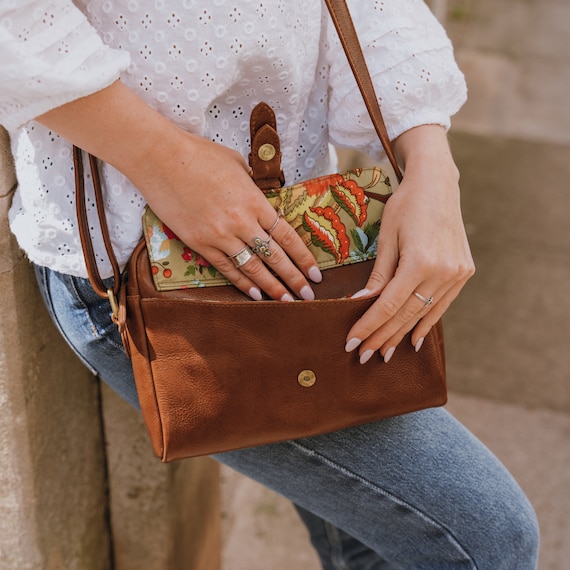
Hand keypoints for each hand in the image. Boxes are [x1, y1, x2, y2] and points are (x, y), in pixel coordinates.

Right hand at [38, 81, 321, 300]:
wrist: (160, 158)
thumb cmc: (200, 155)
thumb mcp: (238, 165)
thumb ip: (254, 187)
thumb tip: (261, 199)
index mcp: (255, 201)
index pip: (287, 237)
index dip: (304, 258)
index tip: (316, 273)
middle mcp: (242, 223)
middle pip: (274, 257)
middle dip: (294, 279)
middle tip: (308, 297)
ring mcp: (220, 236)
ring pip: (252, 268)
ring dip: (272, 287)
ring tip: (287, 302)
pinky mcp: (199, 244)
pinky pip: (226, 268)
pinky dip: (242, 283)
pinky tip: (256, 295)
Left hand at [344, 125, 474, 363]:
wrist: (439, 184)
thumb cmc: (406, 205)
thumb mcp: (387, 238)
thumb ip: (378, 275)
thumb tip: (361, 305)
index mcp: (420, 262)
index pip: (388, 305)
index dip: (368, 326)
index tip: (352, 343)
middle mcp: (443, 272)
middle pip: (405, 314)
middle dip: (382, 337)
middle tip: (363, 355)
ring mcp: (457, 274)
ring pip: (423, 313)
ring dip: (401, 334)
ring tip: (383, 353)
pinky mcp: (463, 272)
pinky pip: (441, 305)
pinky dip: (425, 322)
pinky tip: (413, 339)